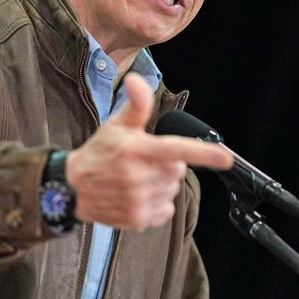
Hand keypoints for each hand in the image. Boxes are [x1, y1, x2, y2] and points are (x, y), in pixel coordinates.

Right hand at [66, 73, 232, 231]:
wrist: (72, 188)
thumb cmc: (99, 152)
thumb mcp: (116, 125)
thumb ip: (136, 105)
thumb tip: (137, 80)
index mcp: (137, 150)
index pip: (176, 150)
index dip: (204, 154)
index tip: (226, 158)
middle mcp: (139, 177)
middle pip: (178, 170)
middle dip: (168, 164)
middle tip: (144, 161)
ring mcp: (138, 200)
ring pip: (172, 190)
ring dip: (162, 184)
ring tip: (137, 179)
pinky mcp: (138, 219)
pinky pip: (166, 209)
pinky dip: (158, 203)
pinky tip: (138, 195)